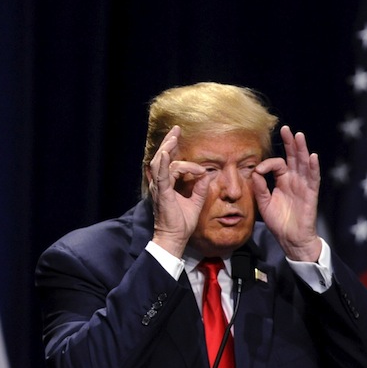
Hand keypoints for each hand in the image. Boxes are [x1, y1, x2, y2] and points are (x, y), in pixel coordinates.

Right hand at [148, 126, 209, 256]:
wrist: (175, 237)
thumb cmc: (182, 223)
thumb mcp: (195, 201)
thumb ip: (200, 187)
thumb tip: (207, 175)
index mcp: (168, 185)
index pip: (172, 164)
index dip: (179, 154)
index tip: (191, 154)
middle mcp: (161, 184)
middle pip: (163, 158)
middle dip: (169, 142)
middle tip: (176, 130)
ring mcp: (160, 187)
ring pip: (162, 162)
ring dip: (167, 148)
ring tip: (174, 137)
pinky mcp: (162, 192)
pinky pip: (162, 174)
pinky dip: (164, 162)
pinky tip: (167, 151)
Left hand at [252, 125, 321, 261]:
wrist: (291, 239)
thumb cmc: (279, 222)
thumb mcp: (264, 203)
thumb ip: (260, 188)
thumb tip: (255, 172)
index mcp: (283, 181)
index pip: (277, 164)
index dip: (267, 164)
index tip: (258, 170)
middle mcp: (294, 180)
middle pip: (293, 157)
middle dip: (290, 143)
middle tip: (286, 129)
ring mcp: (304, 186)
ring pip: (303, 164)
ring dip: (302, 150)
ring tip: (299, 136)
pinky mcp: (311, 194)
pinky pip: (313, 179)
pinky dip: (313, 168)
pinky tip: (312, 157)